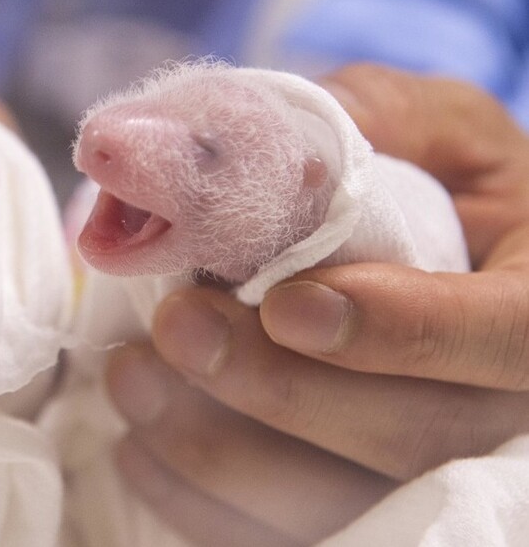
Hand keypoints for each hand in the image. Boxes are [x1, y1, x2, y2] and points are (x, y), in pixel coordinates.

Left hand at [105, 64, 528, 544]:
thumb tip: (266, 136)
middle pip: (408, 437)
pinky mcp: (363, 513)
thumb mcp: (441, 132)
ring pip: (337, 506)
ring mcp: (433, 477)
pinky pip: (282, 538)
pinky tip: (140, 441)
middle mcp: (501, 412)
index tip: (285, 303)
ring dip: (215, 448)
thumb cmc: (451, 190)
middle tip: (174, 324)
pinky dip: (200, 500)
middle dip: (275, 388)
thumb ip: (376, 119)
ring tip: (131, 374)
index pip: (505, 338)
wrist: (453, 265)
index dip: (400, 332)